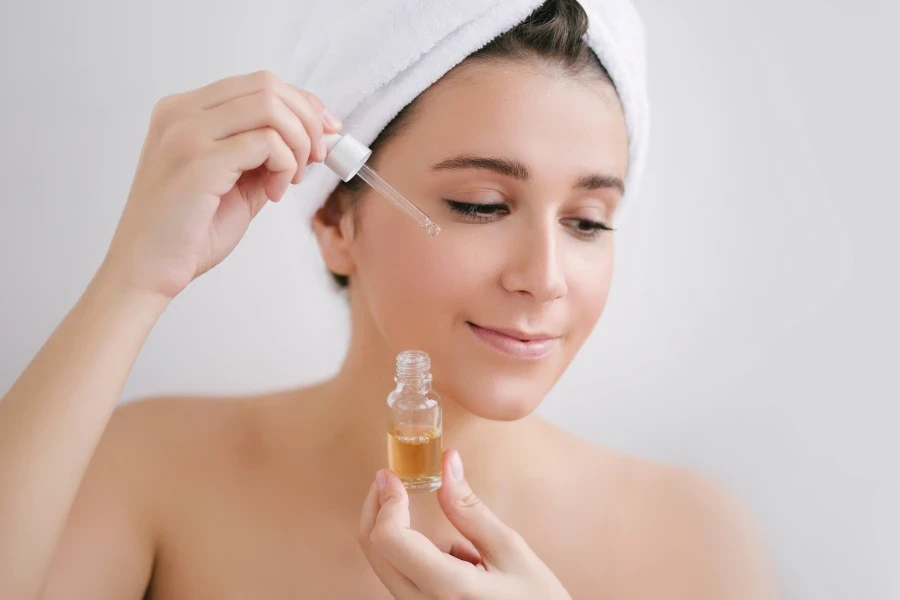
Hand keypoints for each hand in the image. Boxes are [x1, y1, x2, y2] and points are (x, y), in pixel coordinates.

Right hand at [100, 70, 341, 298]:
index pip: (258, 84)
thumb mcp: (236, 183)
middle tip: (314, 160)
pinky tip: (272, 194)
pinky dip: (284, 165)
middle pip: (268, 86)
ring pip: (270, 107)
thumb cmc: (188, 233)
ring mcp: (185, 133)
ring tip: (289, 180)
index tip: (326, 133)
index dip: (303, 105)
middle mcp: (180, 112)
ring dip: (297, 144)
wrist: (146, 271)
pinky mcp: (197, 161)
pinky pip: (266, 142)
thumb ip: (266, 155)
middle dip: (307, 121)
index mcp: (184, 111)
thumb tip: (315, 138)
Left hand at [359, 450, 570, 598]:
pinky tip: (458, 560)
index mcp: (446, 586)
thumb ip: (469, 508)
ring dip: (398, 534)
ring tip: (454, 538)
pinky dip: (414, 556)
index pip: (389, 538)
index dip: (386, 500)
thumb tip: (447, 463)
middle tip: (390, 481)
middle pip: (375, 552)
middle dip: (377, 510)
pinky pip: (404, 579)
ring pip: (386, 565)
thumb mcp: (509, 549)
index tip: (391, 475)